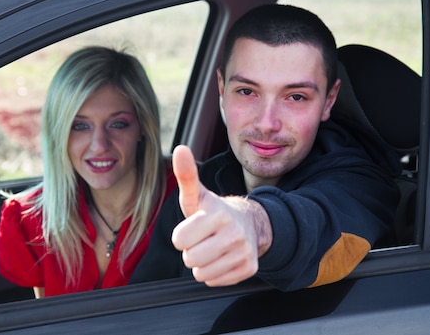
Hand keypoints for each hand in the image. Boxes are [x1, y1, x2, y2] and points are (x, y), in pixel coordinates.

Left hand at [171, 145, 271, 285]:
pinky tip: (222, 257)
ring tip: (212, 248)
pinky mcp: (249, 268)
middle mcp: (234, 233)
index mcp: (217, 213)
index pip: (179, 240)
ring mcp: (244, 251)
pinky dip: (215, 272)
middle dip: (191, 251)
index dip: (181, 235)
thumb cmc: (214, 211)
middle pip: (190, 259)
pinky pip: (214, 281)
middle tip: (203, 239)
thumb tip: (180, 149)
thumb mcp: (198, 195)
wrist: (250, 223)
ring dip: (202, 264)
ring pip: (202, 273)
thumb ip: (186, 175)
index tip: (193, 227)